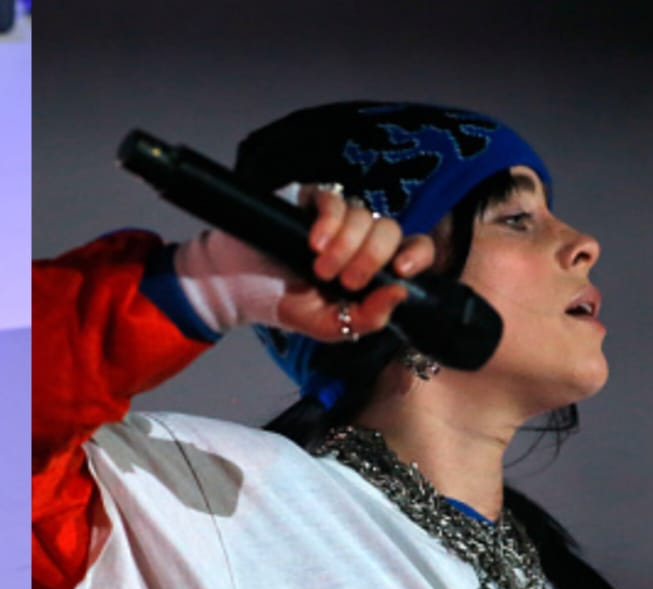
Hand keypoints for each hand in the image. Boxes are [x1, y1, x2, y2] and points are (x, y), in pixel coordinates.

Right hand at [275, 184, 435, 341]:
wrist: (235, 288)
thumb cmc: (282, 304)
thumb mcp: (327, 325)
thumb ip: (366, 318)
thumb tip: (400, 293)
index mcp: (372, 267)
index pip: (413, 249)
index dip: (417, 254)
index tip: (401, 270)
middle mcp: (359, 238)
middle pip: (390, 230)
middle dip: (372, 257)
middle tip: (344, 281)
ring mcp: (336, 217)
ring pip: (363, 214)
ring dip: (347, 245)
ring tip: (319, 268)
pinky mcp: (310, 200)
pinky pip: (334, 199)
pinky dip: (329, 222)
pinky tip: (314, 243)